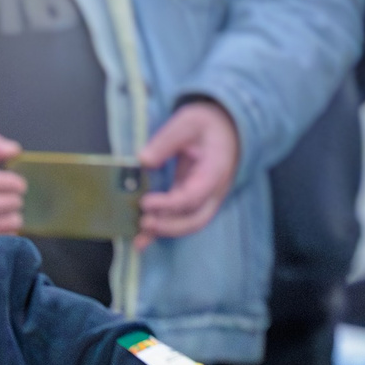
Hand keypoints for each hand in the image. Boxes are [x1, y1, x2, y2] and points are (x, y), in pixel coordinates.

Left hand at [135, 99, 239, 247]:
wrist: (226, 128)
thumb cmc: (207, 125)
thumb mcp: (187, 122)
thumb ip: (166, 140)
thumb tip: (143, 160)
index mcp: (215, 170)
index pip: (194, 195)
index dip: (169, 204)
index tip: (145, 201)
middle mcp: (214, 190)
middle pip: (196, 219)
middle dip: (169, 225)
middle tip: (144, 222)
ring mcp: (205, 198)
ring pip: (189, 224)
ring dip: (164, 233)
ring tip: (139, 239)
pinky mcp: (193, 201)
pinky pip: (180, 221)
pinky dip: (162, 232)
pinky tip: (141, 241)